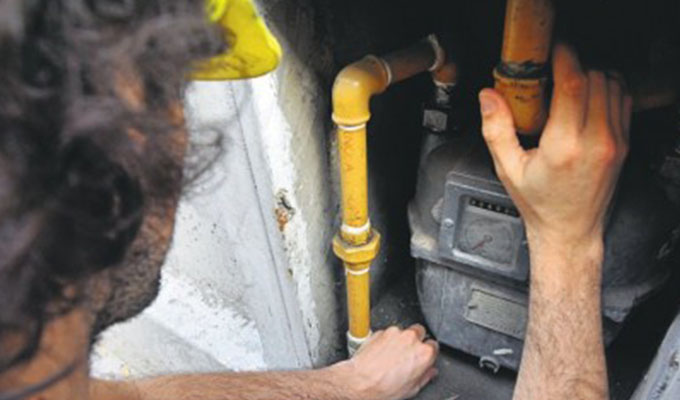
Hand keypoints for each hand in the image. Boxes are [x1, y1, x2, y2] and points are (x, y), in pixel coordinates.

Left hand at [330, 324, 438, 399]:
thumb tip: (430, 371)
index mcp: (424, 353)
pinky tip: (382, 352)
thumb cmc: (383, 387)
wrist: (360, 382)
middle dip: (415, 341)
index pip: (434, 345)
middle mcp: (411, 338)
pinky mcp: (381, 330)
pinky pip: (388, 333)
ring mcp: (396, 332)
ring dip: (400, 340)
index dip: (428, 352)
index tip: (423, 357)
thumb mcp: (412, 389)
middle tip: (407, 353)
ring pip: (403, 331)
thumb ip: (425, 376)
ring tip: (392, 355)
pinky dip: (386, 340)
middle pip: (420, 332)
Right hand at [479, 44, 630, 250]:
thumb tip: (489, 97)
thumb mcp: (507, 169)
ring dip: (591, 76)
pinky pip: (622, 100)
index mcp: (564, 147)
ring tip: (569, 85)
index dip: (564, 58)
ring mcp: (614, 143)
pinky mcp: (623, 145)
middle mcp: (596, 142)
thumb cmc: (540, 205)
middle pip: (595, 78)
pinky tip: (586, 98)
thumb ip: (496, 129)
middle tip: (553, 72)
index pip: (573, 85)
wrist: (570, 231)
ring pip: (612, 85)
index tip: (553, 51)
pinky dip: (605, 89)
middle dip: (574, 67)